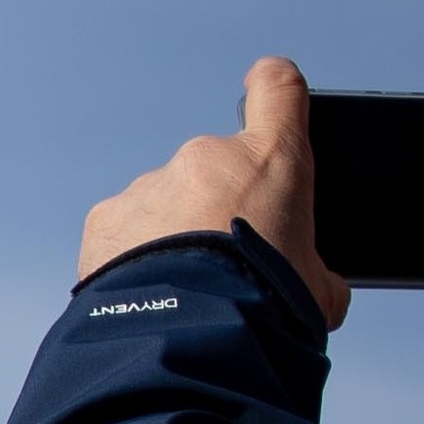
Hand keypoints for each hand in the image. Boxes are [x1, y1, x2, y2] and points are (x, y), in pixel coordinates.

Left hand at [81, 57, 347, 326]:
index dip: (274, 87)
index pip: (277, 89)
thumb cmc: (267, 307)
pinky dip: (131, 256)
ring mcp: (150, 185)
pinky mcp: (106, 218)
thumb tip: (313, 283)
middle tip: (222, 262)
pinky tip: (148, 293)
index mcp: (271, 160)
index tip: (268, 86)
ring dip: (171, 235)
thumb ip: (314, 267)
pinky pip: (123, 231)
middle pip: (216, 171)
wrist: (192, 337)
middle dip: (217, 208)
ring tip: (183, 287)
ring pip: (165, 204)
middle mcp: (206, 159)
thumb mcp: (318, 288)